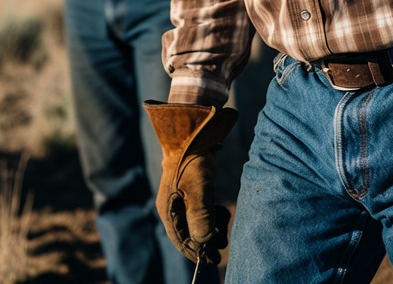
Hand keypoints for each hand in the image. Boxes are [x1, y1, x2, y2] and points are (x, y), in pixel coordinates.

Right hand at [144, 101, 238, 263]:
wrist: (193, 131)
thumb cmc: (192, 159)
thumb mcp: (198, 190)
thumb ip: (200, 217)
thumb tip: (203, 242)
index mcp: (168, 209)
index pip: (181, 240)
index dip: (196, 252)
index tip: (213, 261)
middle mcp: (173, 206)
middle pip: (188, 233)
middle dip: (205, 242)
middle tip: (222, 248)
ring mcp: (182, 197)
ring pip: (196, 222)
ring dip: (210, 229)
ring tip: (224, 232)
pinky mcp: (192, 188)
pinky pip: (200, 210)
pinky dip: (211, 215)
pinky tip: (222, 214)